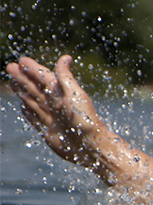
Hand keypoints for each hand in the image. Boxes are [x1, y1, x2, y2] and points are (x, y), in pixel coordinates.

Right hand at [6, 55, 113, 171]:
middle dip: (23, 77)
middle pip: (35, 87)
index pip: (44, 77)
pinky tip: (22, 104)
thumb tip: (65, 57)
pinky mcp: (47, 130)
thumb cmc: (85, 120)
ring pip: (32, 100)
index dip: (33, 69)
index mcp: (61, 94)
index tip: (22, 60)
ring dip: (22, 90)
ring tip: (12, 82)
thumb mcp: (75, 95)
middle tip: (10, 66)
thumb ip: (66, 78)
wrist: (90, 146)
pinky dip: (27, 110)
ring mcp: (51, 117)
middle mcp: (55, 104)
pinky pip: (34, 117)